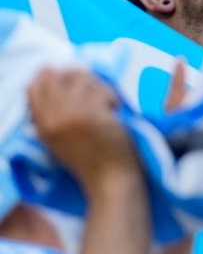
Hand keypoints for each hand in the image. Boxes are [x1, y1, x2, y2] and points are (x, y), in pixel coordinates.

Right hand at [27, 68, 138, 190]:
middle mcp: (53, 118)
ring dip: (99, 86)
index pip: (34, 86)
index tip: (68, 74)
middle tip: (94, 86)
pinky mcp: (95, 115)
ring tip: (108, 102)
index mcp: (42, 125)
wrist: (109, 179)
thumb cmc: (89, 158)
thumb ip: (52, 113)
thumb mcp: (58, 138)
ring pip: (82, 79)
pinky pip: (102, 90)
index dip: (51, 75)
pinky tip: (116, 109)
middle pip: (58, 77)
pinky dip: (112, 96)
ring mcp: (73, 116)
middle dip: (78, 76)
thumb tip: (53, 78)